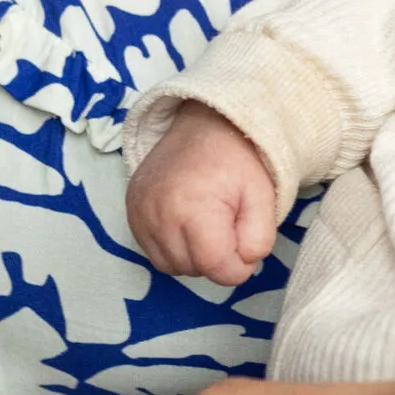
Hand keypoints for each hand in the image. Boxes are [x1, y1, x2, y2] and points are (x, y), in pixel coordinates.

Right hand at [128, 101, 277, 285]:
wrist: (203, 125)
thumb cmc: (237, 161)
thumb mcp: (263, 197)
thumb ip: (259, 240)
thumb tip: (242, 266)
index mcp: (194, 209)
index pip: (216, 268)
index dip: (238, 267)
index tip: (245, 245)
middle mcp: (159, 214)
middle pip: (192, 269)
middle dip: (215, 259)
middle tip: (227, 228)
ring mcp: (139, 213)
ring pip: (170, 265)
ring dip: (192, 257)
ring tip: (207, 226)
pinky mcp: (131, 211)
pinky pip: (152, 251)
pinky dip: (172, 247)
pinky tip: (187, 224)